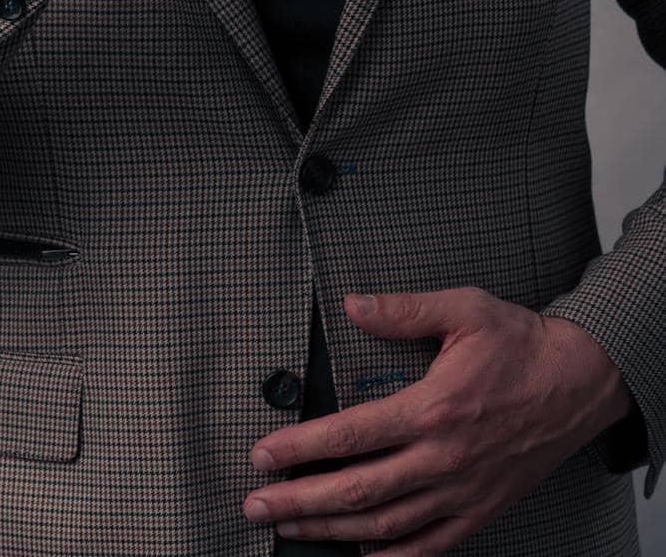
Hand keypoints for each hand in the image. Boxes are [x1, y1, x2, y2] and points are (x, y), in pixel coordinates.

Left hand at [244, 286, 635, 554]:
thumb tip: (353, 305)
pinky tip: (361, 553)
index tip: (263, 455)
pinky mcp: (481, 508)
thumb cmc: (522, 345)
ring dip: (332, 531)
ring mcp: (462, 491)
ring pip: (385, 525)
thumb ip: (403, 310)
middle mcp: (443, 458)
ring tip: (292, 529)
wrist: (580, 382)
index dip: (299, 448)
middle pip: (356, 491)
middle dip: (299, 501)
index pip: (349, 436)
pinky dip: (391, 556)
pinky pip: (430, 545)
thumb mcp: (464, 309)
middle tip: (258, 504)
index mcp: (433, 409)